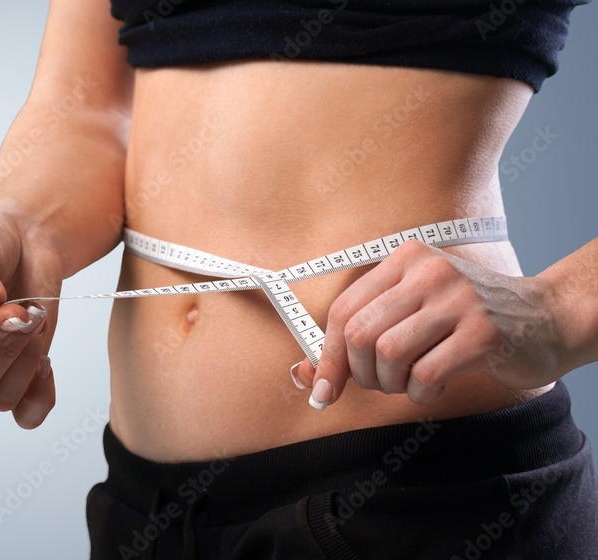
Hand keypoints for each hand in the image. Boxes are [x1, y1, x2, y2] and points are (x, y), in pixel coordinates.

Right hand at [0, 203, 62, 427]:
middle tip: (25, 312)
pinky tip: (46, 362)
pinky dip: (41, 394)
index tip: (6, 305)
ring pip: (3, 397)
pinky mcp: (15, 379)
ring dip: (28, 360)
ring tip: (32, 320)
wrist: (23, 244)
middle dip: (8, 348)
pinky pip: (27, 413)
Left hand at [293, 240, 562, 408]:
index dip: (327, 356)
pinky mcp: (482, 333)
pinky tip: (432, 386)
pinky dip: (420, 392)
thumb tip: (304, 377)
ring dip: (391, 384)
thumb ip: (357, 341)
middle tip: (380, 383)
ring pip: (388, 355)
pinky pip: (425, 374)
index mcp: (405, 259)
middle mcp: (429, 272)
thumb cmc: (467, 321)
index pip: (343, 311)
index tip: (323, 389)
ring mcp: (458, 300)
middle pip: (361, 335)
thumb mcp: (410, 315)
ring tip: (409, 381)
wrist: (546, 318)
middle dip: (360, 374)